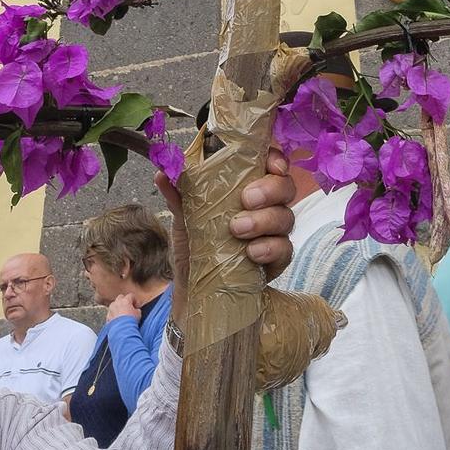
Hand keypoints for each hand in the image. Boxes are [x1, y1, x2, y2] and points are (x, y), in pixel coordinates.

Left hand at [106, 292, 140, 322]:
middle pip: (121, 297)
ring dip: (118, 307)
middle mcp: (117, 303)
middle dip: (125, 301)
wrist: (122, 330)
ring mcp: (111, 309)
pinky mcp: (108, 316)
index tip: (136, 306)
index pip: (131, 295)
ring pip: (114, 304)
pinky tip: (118, 319)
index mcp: (125, 301)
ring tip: (122, 313)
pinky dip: (114, 314)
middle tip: (128, 307)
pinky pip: (111, 312)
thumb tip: (136, 310)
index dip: (135, 300)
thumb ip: (137, 310)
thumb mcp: (138, 314)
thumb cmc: (130, 322)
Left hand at [156, 147, 295, 316]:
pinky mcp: (276, 261)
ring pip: (287, 218)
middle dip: (271, 189)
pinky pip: (285, 251)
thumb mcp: (184, 220)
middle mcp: (266, 208)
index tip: (271, 165)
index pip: (271, 164)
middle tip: (247, 198)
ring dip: (265, 220)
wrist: (195, 291)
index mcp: (247, 189)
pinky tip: (252, 252)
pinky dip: (270, 248)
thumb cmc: (196, 247)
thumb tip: (162, 173)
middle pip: (286, 187)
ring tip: (238, 229)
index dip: (276, 159)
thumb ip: (178, 196)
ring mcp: (274, 234)